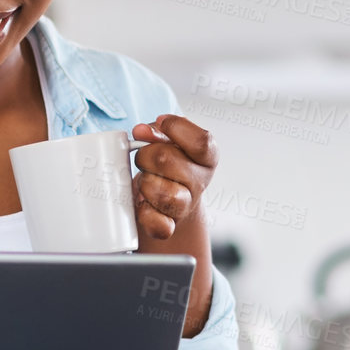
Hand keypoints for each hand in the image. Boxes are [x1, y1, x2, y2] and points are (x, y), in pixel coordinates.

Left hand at [131, 114, 215, 241]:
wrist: (169, 202)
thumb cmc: (168, 166)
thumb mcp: (168, 142)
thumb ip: (157, 131)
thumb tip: (142, 131)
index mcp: (206, 158)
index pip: (201, 142)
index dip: (176, 129)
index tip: (162, 123)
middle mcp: (200, 182)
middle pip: (165, 159)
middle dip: (145, 154)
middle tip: (145, 159)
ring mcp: (186, 205)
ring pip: (158, 191)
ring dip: (144, 182)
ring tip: (146, 180)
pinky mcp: (169, 226)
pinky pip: (158, 223)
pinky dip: (146, 213)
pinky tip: (144, 204)